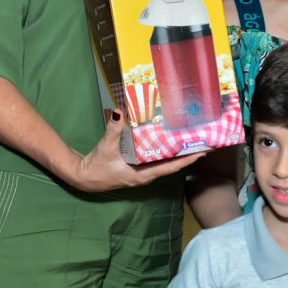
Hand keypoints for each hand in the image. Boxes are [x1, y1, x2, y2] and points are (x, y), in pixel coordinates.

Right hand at [62, 109, 205, 192]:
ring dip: (178, 153)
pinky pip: (157, 160)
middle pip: (172, 165)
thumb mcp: (105, 146)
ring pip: (165, 163)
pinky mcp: (137, 168)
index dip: (187, 160)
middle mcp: (146, 175)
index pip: (171, 168)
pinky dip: (166, 152)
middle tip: (205, 142)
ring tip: (193, 140)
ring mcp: (142, 172)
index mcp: (142, 175)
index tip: (203, 152)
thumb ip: (113, 129)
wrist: (83, 177)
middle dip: (188, 154)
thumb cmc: (96, 166)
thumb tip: (120, 111)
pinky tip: (171, 142)